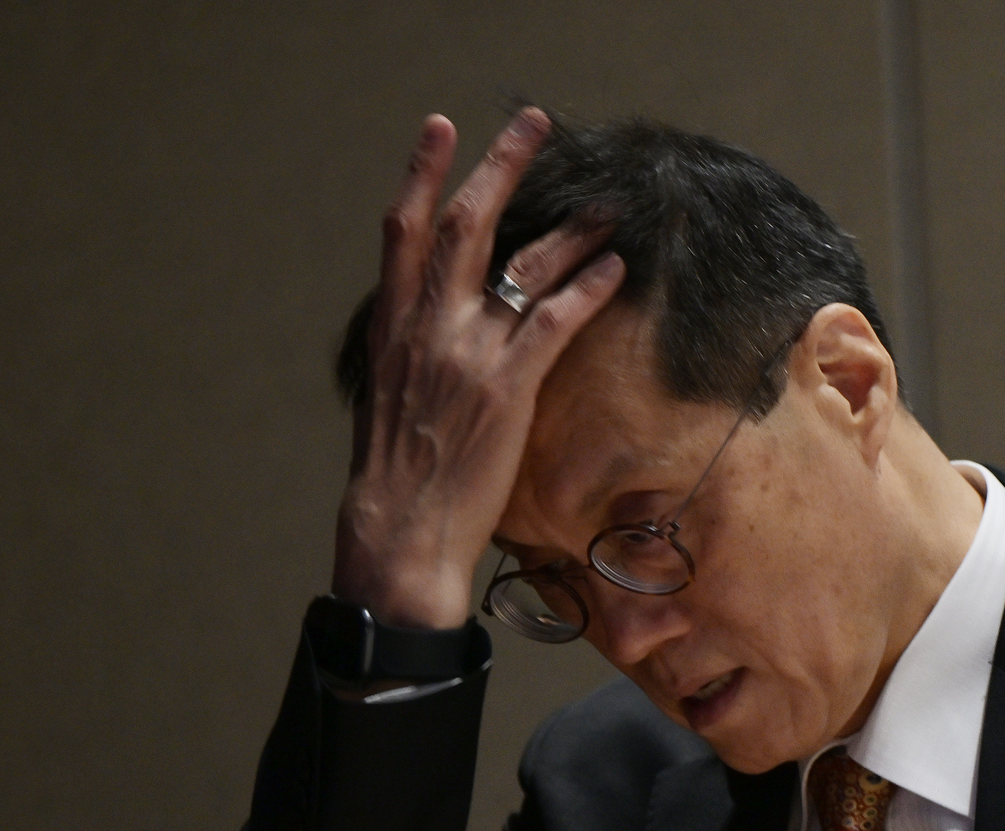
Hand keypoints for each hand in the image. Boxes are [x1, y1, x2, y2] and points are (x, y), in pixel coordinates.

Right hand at [332, 108, 624, 628]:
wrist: (399, 532)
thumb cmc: (399, 479)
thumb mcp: (389, 402)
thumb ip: (412, 356)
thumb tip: (434, 333)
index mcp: (393, 328)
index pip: (402, 231)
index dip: (422, 174)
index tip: (441, 129)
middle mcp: (426, 328)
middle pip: (465, 224)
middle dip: (502, 167)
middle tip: (533, 123)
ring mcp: (466, 355)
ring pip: (522, 268)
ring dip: (569, 229)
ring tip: (605, 205)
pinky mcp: (505, 389)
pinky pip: (554, 322)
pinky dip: (587, 290)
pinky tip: (615, 269)